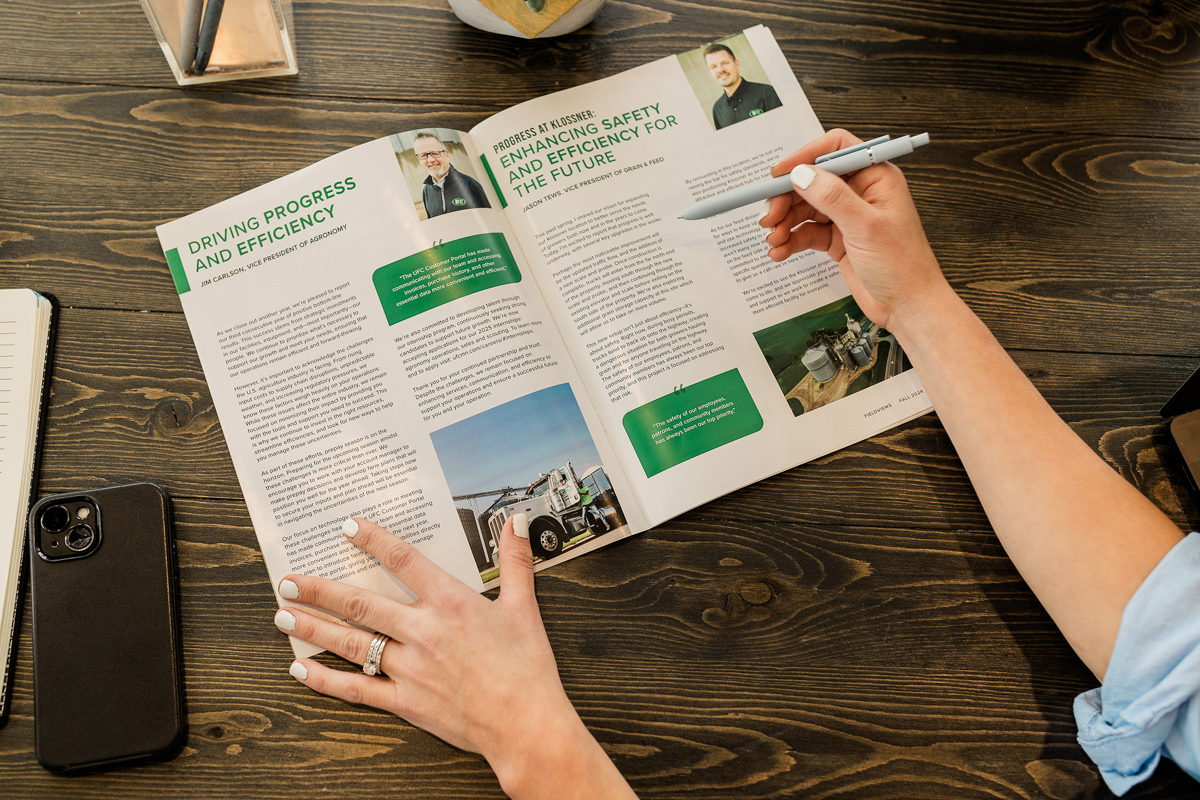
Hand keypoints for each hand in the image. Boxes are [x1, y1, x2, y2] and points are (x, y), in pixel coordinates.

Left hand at [274, 514, 635, 798]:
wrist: (525, 724)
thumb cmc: (527, 668)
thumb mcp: (523, 607)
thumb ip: (515, 561)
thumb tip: (515, 521)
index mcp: (452, 603)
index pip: (405, 560)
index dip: (374, 540)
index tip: (348, 528)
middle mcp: (423, 631)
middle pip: (361, 603)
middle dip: (320, 590)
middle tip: (289, 580)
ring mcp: (409, 668)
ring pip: (351, 643)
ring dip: (313, 627)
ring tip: (283, 615)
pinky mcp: (405, 701)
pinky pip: (356, 689)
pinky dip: (325, 679)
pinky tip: (302, 669)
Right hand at [759, 128, 950, 332]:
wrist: (908, 306)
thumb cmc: (902, 266)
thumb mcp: (866, 227)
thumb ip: (833, 197)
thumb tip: (802, 174)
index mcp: (876, 177)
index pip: (835, 150)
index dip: (805, 157)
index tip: (779, 174)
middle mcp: (860, 192)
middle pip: (813, 180)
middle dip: (787, 197)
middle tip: (770, 217)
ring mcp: (848, 216)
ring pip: (806, 207)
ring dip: (785, 221)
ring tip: (774, 239)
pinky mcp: (838, 239)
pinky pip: (807, 232)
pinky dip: (790, 240)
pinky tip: (780, 251)